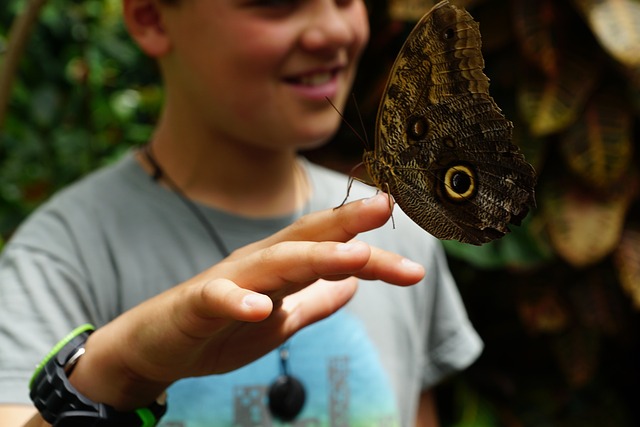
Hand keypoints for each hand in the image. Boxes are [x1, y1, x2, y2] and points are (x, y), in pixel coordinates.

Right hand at [70, 194, 424, 409]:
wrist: (157, 347)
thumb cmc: (220, 330)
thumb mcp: (280, 320)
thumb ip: (315, 302)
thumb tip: (354, 288)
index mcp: (281, 268)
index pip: (330, 249)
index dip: (368, 245)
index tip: (410, 251)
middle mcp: (259, 264)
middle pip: (308, 239)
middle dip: (348, 224)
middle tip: (386, 205)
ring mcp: (228, 282)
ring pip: (274, 263)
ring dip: (315, 258)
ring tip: (353, 257)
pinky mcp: (196, 304)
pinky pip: (218, 300)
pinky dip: (239, 302)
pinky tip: (260, 308)